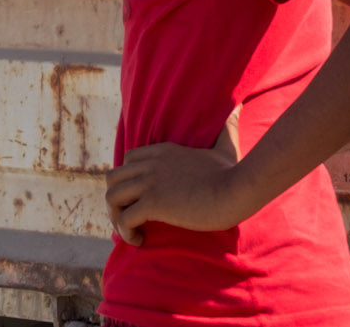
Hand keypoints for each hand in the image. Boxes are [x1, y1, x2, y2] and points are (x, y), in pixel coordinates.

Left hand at [106, 106, 245, 246]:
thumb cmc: (232, 174)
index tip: (139, 198)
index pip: (128, 159)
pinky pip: (123, 219)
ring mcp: (150, 183)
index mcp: (164, 152)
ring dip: (116, 216)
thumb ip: (227, 129)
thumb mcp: (226, 147)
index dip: (128, 180)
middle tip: (131, 217)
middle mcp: (152, 164)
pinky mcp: (153, 203)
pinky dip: (126, 232)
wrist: (236, 192)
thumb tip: (238, 108)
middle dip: (116, 200)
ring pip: (111, 197)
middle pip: (113, 178)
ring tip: (131, 231)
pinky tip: (139, 240)